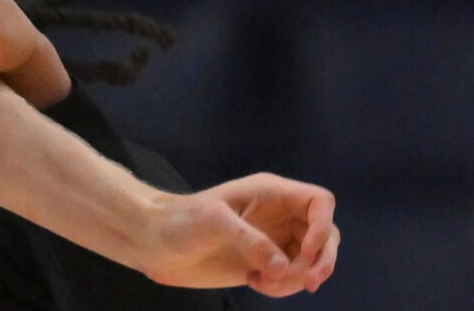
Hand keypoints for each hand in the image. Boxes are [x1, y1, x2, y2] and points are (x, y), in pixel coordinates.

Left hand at [141, 176, 337, 295]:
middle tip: (303, 282)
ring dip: (296, 279)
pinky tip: (255, 283)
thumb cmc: (179, 220)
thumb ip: (250, 240)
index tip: (309, 250)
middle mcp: (279, 216)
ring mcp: (274, 241)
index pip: (320, 201)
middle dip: (319, 262)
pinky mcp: (265, 264)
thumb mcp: (213, 221)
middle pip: (327, 236)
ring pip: (311, 262)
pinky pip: (293, 278)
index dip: (324, 226)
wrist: (154, 242)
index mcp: (270, 193)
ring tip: (262, 282)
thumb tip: (282, 266)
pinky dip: (283, 287)